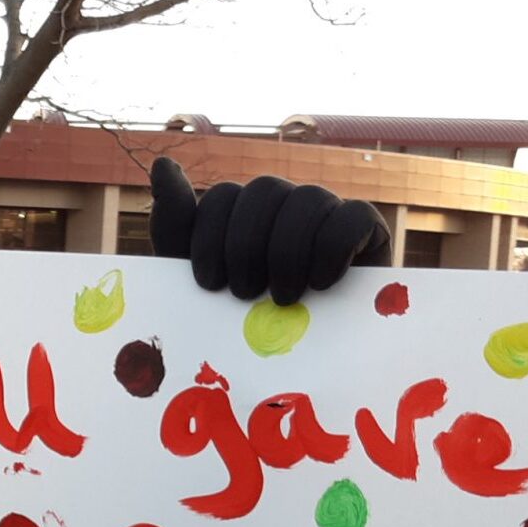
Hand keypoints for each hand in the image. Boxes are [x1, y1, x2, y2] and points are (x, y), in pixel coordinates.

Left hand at [149, 156, 390, 304]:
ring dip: (287, 251)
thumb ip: (175, 222)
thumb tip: (160, 163)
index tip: (208, 284)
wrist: (303, 363)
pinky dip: (332, 250)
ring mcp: (326, 212)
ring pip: (307, 199)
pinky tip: (320, 285)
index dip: (209, 238)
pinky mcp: (367, 230)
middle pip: (263, 190)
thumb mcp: (198, 279)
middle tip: (243, 294)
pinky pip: (352, 217)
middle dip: (245, 245)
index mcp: (242, 212)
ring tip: (281, 299)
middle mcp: (284, 204)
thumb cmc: (241, 323)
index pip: (222, 196)